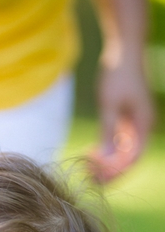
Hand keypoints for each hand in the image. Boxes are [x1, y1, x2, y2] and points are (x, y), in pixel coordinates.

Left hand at [89, 59, 153, 182]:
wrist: (124, 51)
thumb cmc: (117, 75)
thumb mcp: (109, 104)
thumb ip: (108, 130)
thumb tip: (107, 157)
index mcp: (144, 124)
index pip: (133, 159)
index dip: (116, 172)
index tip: (97, 180)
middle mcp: (143, 126)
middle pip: (128, 158)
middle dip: (110, 170)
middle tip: (88, 178)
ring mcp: (136, 122)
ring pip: (123, 150)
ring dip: (107, 161)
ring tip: (86, 168)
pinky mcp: (127, 117)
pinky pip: (119, 140)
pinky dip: (107, 149)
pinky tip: (90, 153)